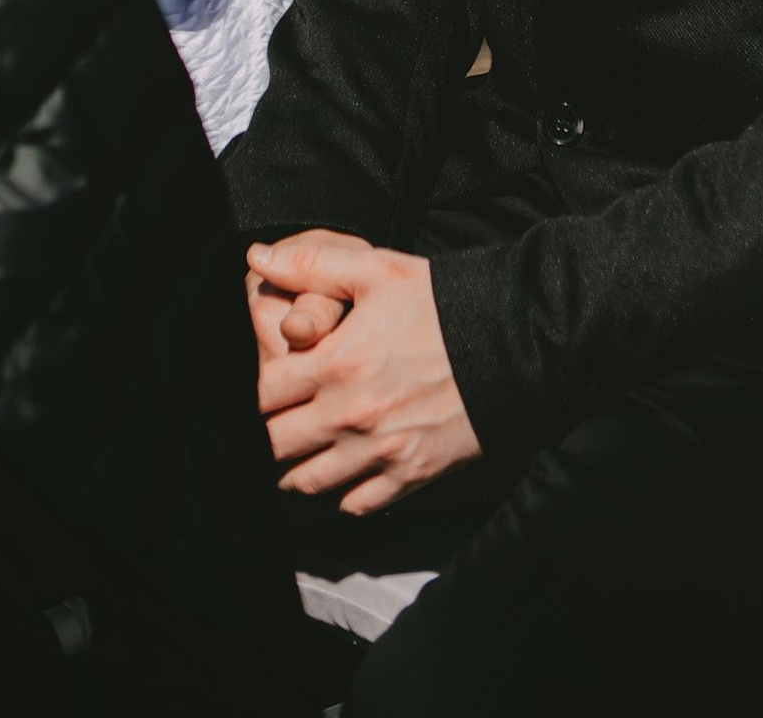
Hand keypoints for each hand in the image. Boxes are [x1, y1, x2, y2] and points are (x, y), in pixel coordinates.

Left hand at [248, 233, 481, 516]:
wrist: (512, 344)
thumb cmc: (441, 303)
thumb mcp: (377, 270)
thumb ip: (311, 264)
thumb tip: (255, 257)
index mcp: (336, 363)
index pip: (261, 395)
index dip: (250, 394)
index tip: (256, 389)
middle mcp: (351, 414)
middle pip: (275, 445)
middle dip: (264, 434)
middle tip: (270, 422)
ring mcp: (381, 451)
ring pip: (308, 482)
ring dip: (292, 469)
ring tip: (291, 455)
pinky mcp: (411, 475)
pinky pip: (355, 505)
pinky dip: (340, 495)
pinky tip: (339, 475)